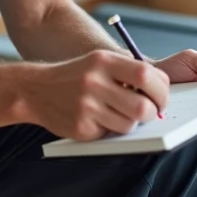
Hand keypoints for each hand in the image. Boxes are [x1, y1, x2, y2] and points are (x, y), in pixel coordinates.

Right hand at [22, 50, 169, 140]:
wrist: (35, 89)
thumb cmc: (76, 76)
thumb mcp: (99, 61)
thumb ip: (129, 70)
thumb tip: (162, 88)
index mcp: (103, 61)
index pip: (146, 75)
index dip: (161, 89)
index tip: (161, 96)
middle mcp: (94, 82)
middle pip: (143, 107)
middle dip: (153, 112)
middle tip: (151, 112)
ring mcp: (86, 106)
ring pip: (130, 125)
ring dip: (131, 122)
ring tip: (119, 113)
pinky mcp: (80, 127)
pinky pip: (111, 134)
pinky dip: (111, 129)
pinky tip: (99, 119)